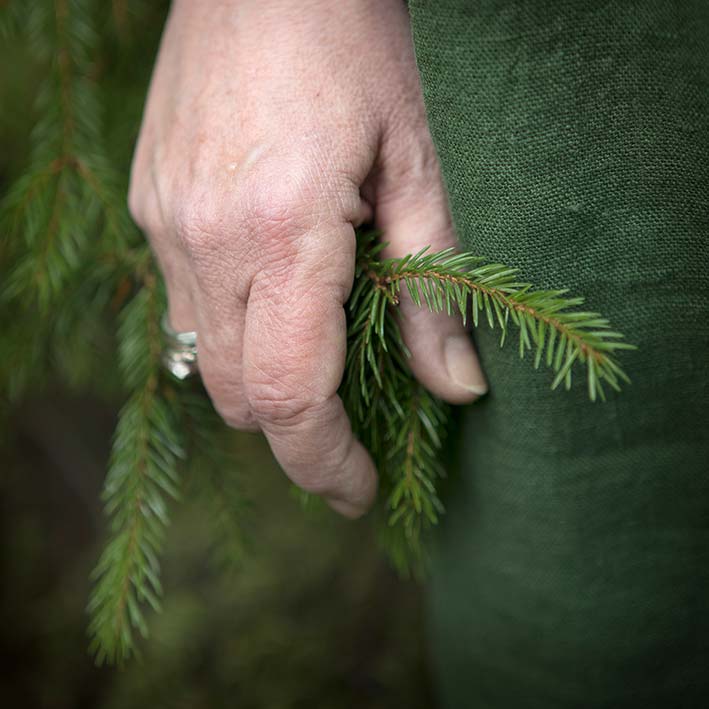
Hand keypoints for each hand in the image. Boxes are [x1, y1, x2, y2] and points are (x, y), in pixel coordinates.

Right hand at [128, 0, 486, 517]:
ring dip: (262, 383)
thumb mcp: (418, 163)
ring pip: (204, 358)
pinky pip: (185, 306)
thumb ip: (434, 286)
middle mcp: (206, 240)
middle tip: (348, 436)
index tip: (357, 491)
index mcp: (283, 233)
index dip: (324, 463)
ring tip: (316, 364)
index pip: (292, 395)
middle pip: (240, 396)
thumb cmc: (355, 46)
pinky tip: (270, 298)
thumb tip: (459, 386)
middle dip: (296, 433)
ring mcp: (166, 224)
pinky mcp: (150, 207)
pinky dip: (232, 329)